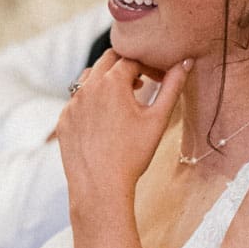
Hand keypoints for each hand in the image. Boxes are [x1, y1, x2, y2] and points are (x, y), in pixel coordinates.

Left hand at [58, 51, 190, 206]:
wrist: (100, 187)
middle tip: (140, 83)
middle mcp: (87, 87)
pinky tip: (104, 119)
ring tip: (122, 98)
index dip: (148, 66)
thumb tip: (185, 62)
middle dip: (125, 66)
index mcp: (111, 82)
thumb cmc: (133, 154)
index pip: (131, 59)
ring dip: (105, 81)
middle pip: (106, 61)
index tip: (158, 79)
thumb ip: (172, 87)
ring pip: (87, 78)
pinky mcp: (63, 120)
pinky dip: (91, 101)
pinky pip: (76, 101)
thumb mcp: (158, 119)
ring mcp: (71, 104)